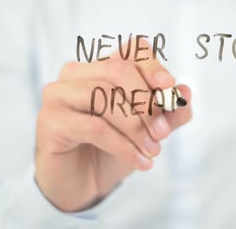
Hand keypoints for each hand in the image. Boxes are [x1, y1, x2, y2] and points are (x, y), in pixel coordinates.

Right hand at [34, 40, 192, 211]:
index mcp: (101, 67)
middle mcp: (76, 74)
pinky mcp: (50, 121)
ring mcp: (58, 95)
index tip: (169, 90)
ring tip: (152, 150)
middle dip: (146, 102)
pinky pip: (93, 127)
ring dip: (135, 127)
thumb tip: (186, 92)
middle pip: (117, 70)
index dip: (153, 66)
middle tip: (163, 133)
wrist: (82, 185)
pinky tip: (139, 161)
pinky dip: (122, 145)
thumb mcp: (149, 130)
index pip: (131, 50)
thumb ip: (168, 112)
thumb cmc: (113, 149)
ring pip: (103, 97)